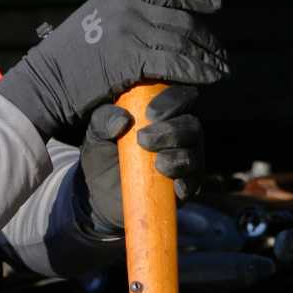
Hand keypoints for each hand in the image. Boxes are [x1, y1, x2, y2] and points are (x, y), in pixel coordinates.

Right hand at [0, 0, 226, 142]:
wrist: (44, 82)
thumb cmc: (68, 61)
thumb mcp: (94, 24)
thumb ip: (123, 18)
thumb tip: (151, 20)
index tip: (216, 5)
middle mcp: (127, 7)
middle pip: (182, 19)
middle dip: (207, 38)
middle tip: (221, 53)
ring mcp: (129, 32)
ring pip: (183, 42)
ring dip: (208, 57)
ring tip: (222, 69)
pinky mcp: (130, 59)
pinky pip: (175, 64)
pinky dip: (197, 72)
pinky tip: (208, 80)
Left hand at [78, 85, 203, 234]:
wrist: (101, 194)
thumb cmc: (103, 154)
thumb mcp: (96, 133)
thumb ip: (104, 118)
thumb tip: (123, 120)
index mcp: (164, 113)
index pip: (181, 97)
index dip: (171, 102)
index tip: (149, 115)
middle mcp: (181, 134)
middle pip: (192, 125)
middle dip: (171, 131)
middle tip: (143, 140)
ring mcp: (186, 161)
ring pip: (195, 154)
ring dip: (178, 157)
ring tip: (157, 164)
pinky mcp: (185, 187)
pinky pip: (194, 183)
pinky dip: (187, 183)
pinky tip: (174, 186)